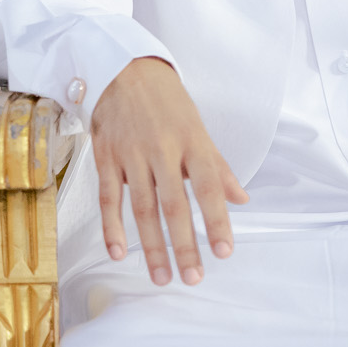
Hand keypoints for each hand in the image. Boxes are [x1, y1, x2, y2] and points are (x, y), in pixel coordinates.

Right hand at [92, 57, 247, 286]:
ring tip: (162, 276)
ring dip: (152, 246)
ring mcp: (131, 154)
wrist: (122, 69)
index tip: (224, 251)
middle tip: (193, 277)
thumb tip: (241, 198)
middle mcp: (162, 149)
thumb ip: (218, 167)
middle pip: (174, 205)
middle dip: (184, 245)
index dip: (217, 220)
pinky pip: (109, 198)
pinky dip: (112, 227)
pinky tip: (119, 251)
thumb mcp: (198, 127)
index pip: (208, 186)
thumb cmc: (166, 101)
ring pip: (142, 208)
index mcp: (191, 141)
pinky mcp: (106, 157)